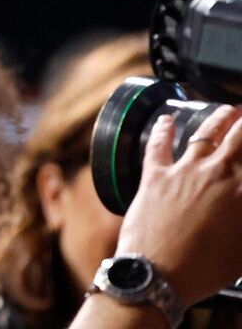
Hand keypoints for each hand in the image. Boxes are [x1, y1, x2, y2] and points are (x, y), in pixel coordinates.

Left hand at [116, 104, 241, 305]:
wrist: (158, 275)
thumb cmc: (206, 269)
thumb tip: (241, 199)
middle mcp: (219, 174)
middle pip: (241, 135)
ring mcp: (185, 171)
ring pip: (207, 133)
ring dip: (220, 118)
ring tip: (229, 112)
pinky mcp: (155, 175)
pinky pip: (159, 144)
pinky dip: (163, 129)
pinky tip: (166, 119)